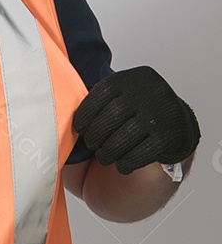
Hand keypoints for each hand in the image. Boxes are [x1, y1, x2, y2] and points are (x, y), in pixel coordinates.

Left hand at [72, 66, 199, 174]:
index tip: (78, 127)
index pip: (101, 92)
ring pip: (125, 135)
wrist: (177, 129)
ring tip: (104, 156)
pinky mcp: (170, 136)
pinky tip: (122, 164)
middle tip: (91, 145)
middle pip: (112, 115)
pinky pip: (142, 152)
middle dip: (96, 134)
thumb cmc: (138, 115)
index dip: (85, 113)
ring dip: (109, 151)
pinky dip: (127, 161)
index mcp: (132, 79)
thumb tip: (65, 108)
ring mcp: (162, 113)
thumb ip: (100, 101)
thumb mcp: (121, 98)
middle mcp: (149, 91)